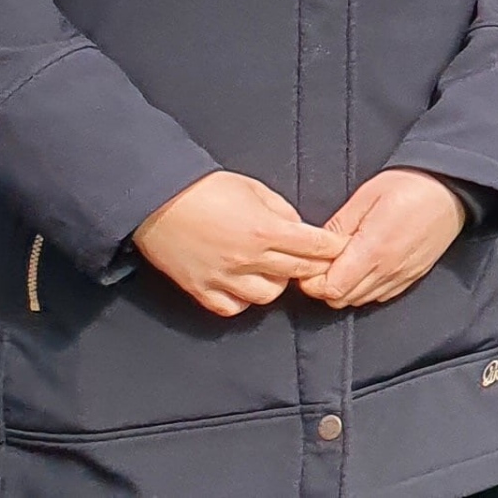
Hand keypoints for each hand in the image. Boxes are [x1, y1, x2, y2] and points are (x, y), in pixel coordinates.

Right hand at [133, 172, 345, 316]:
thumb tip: (298, 229)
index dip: (332, 248)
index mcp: (265, 230)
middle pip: (297, 273)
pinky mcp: (200, 289)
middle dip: (312, 266)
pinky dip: (242, 300)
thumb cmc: (206, 189)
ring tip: (272, 270)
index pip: (314, 247)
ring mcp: (223, 277)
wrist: (157, 200)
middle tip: (313, 261)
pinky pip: (232, 308)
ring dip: (276, 284)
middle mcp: (247, 258)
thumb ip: (281, 211)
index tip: (339, 248)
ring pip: (267, 296)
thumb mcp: (254, 189)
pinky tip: (243, 285)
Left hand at [301, 169, 469, 309]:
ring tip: (346, 262)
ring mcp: (402, 276)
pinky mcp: (413, 277)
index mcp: (373, 249)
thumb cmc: (410, 186)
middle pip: (341, 299)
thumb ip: (338, 225)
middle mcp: (388, 269)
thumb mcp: (366, 195)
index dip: (313, 280)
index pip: (331, 288)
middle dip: (326, 285)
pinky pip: (380, 295)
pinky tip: (366, 266)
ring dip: (346, 287)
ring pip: (359, 300)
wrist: (452, 189)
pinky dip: (366, 288)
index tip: (313, 262)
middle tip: (326, 260)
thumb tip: (316, 247)